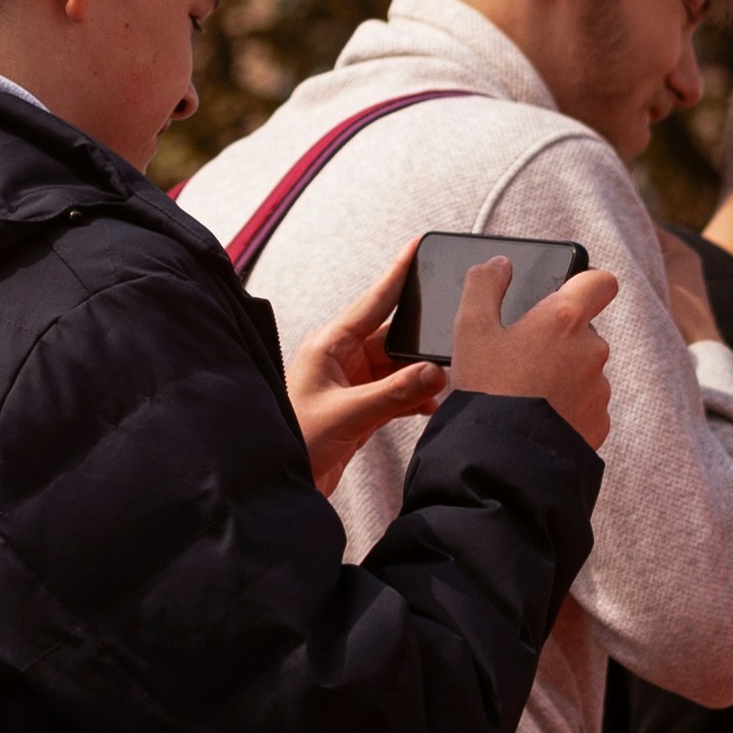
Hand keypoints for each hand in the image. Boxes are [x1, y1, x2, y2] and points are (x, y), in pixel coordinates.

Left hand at [291, 245, 449, 489]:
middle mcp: (340, 359)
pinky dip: (415, 398)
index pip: (372, 301)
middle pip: (392, 338)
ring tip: (444, 383)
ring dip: (419, 377)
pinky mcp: (360, 408)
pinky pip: (396, 392)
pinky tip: (430, 406)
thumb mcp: (348, 414)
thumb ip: (394, 393)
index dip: (397, 274)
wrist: (280, 485)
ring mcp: (351, 384)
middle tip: (451, 344)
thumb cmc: (295, 442)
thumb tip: (436, 373)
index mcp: (329, 345)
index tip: (418, 247)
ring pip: (398, 368)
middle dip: (421, 344)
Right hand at [443, 252, 619, 460]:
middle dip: (558, 339)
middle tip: (521, 357)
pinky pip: (586, 404)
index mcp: (564, 319)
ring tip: (526, 393)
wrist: (503, 462)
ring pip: (584, 369)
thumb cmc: (485, 391)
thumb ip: (483, 286)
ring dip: (563, 374)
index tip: (565, 293)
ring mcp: (599, 389)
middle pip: (584, 330)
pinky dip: (568, 407)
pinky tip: (538, 418)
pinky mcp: (600, 423)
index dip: (585, 283)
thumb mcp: (470, 330)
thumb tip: (499, 265)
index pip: (600, 282)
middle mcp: (592, 350)